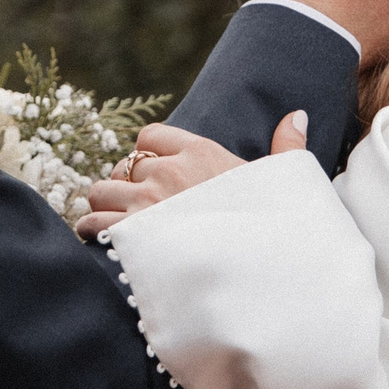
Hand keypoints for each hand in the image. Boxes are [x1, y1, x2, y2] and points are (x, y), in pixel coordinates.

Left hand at [74, 112, 308, 238]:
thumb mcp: (282, 183)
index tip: (155, 174)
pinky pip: (93, 222)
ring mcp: (147, 202)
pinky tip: (102, 239)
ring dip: (105, 205)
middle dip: (126, 184)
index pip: (151, 136)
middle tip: (138, 206)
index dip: (148, 154)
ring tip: (117, 222)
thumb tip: (296, 116)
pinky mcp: (131, 235)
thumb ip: (286, 148)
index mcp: (201, 153)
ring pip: (102, 190)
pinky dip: (92, 229)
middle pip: (123, 165)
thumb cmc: (273, 230)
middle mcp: (168, 172)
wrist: (261, 273)